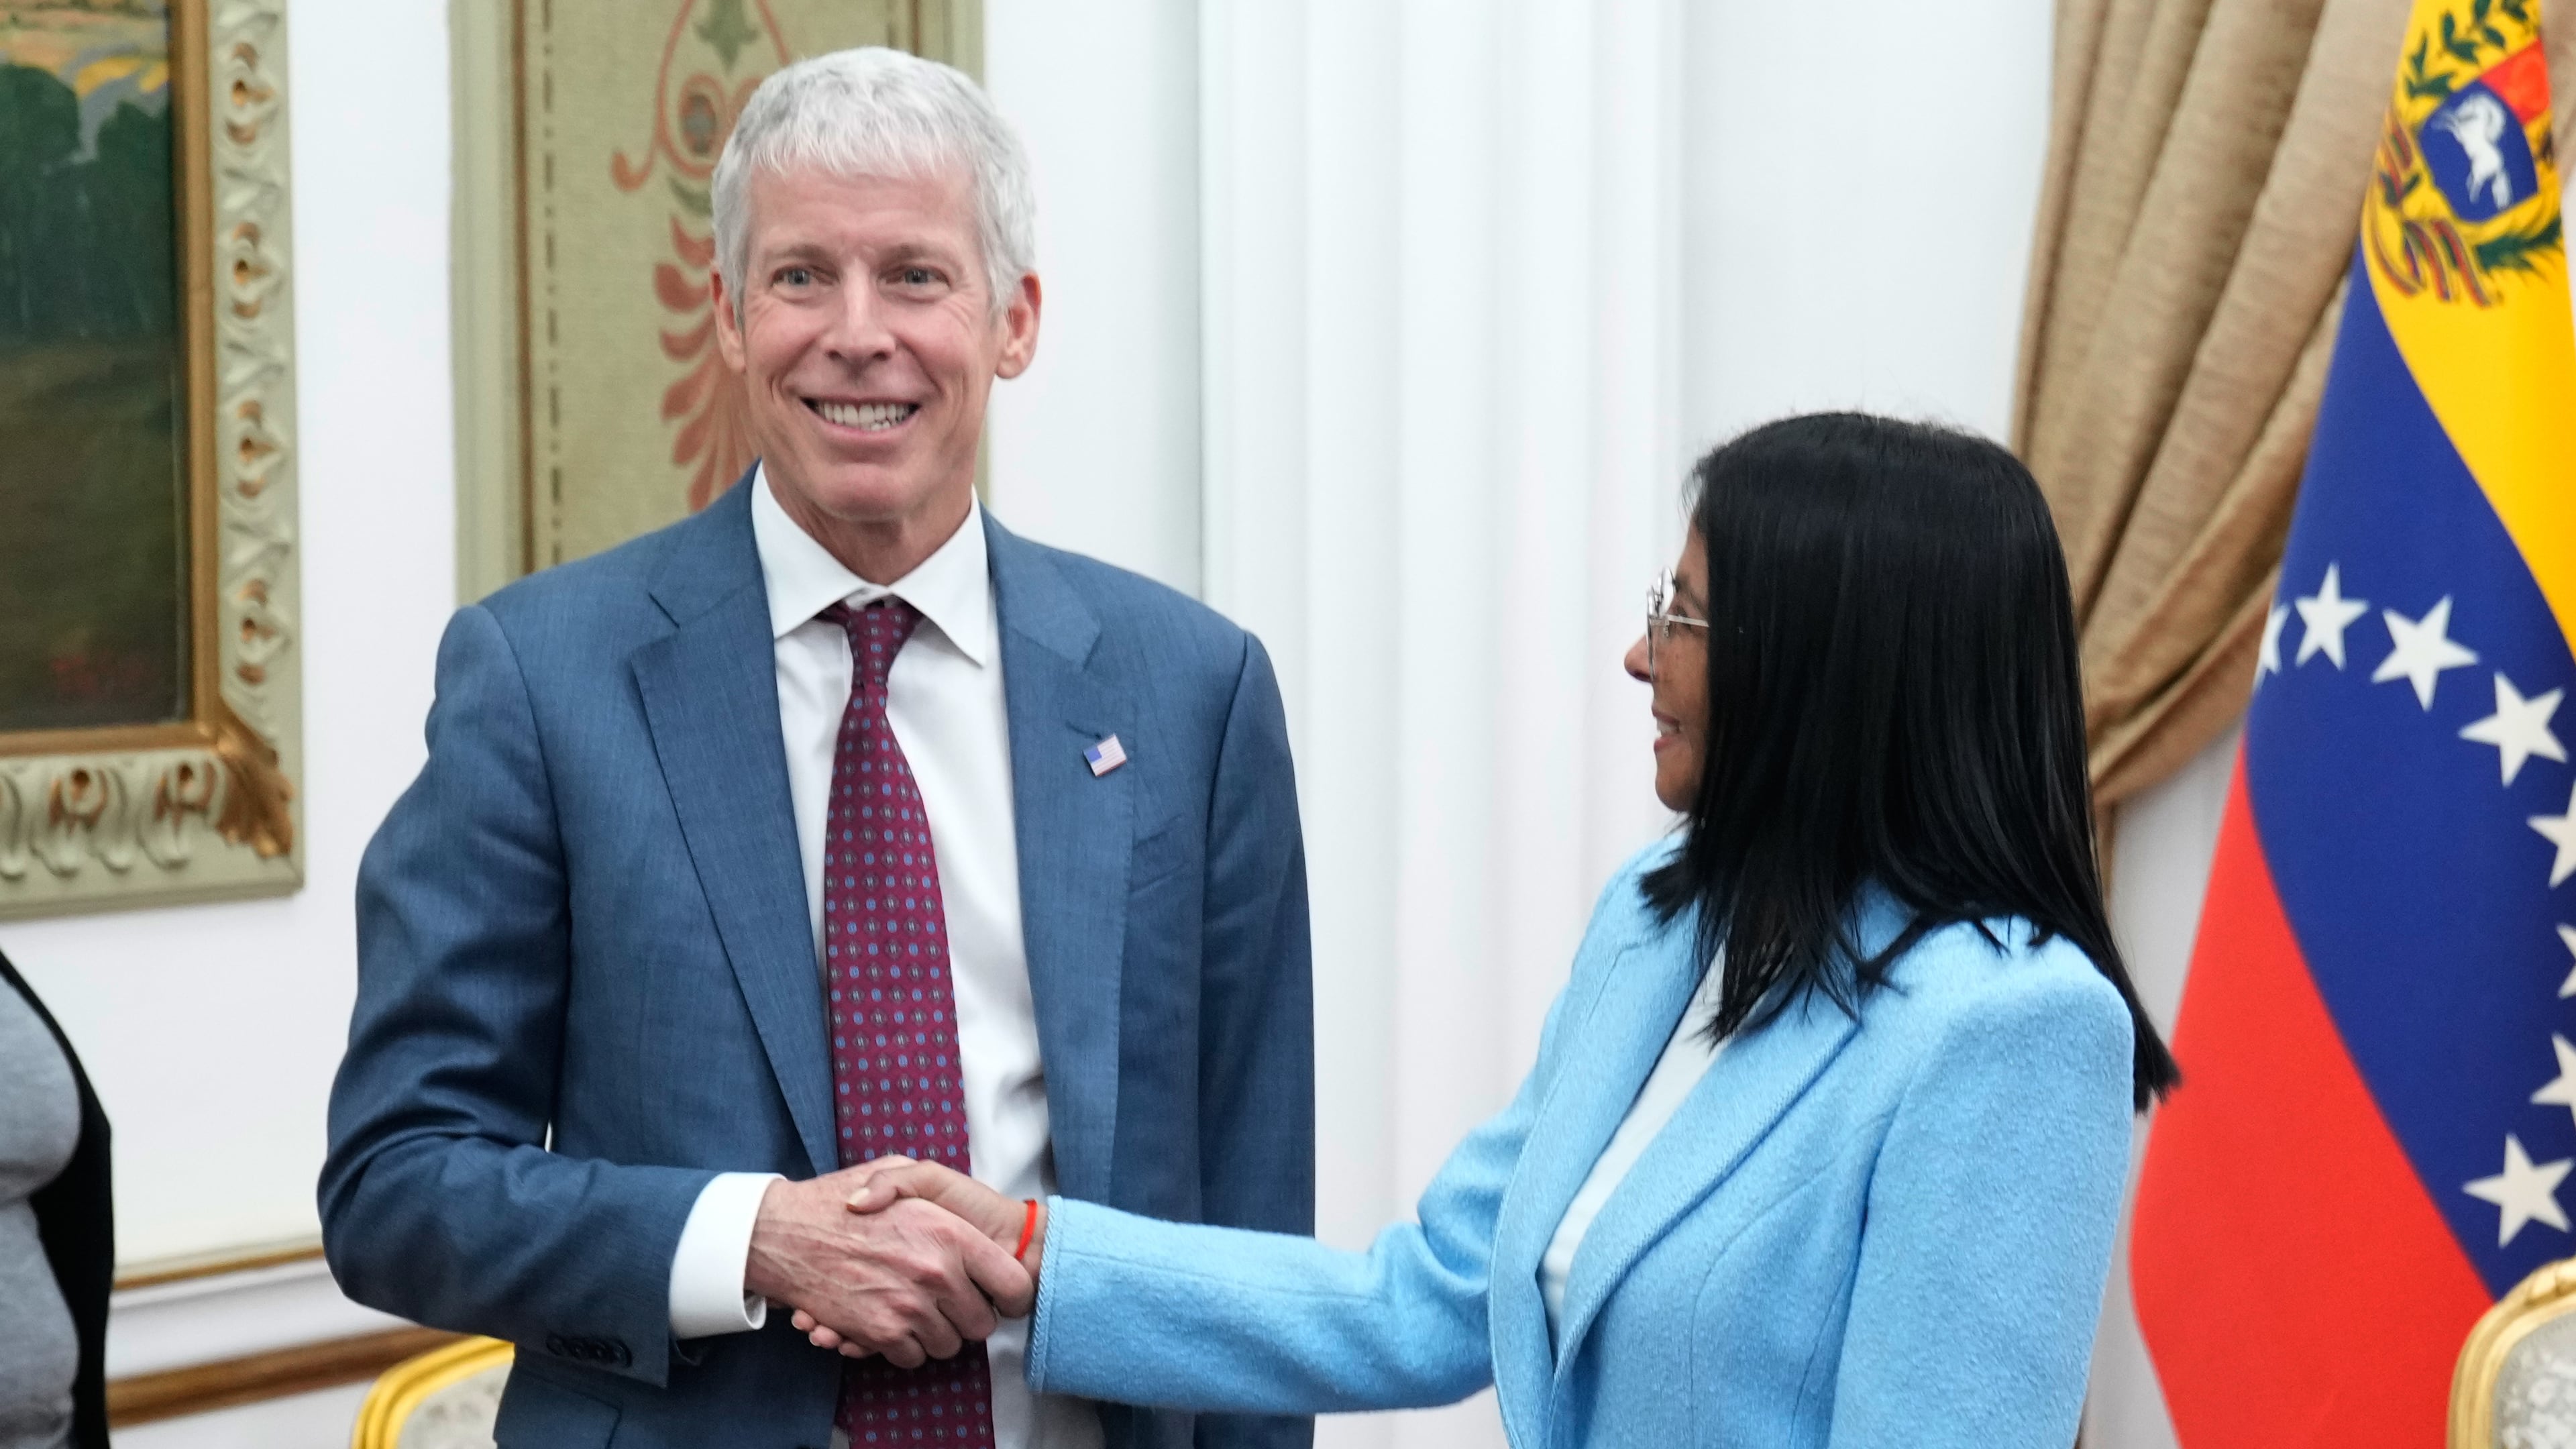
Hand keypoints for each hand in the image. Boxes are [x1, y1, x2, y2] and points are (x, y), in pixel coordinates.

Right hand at [745, 1166, 1032, 1368]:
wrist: (782, 1231)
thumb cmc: (840, 1198)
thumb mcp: (897, 1167)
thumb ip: (938, 1190)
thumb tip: (959, 1218)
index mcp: (950, 1233)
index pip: (1012, 1285)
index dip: (1009, 1295)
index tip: (997, 1293)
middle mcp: (936, 1272)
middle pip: (981, 1325)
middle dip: (967, 1317)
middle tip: (949, 1302)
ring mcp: (908, 1306)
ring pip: (947, 1346)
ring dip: (935, 1333)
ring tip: (917, 1309)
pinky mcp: (880, 1333)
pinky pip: (912, 1357)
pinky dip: (904, 1347)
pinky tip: (892, 1322)